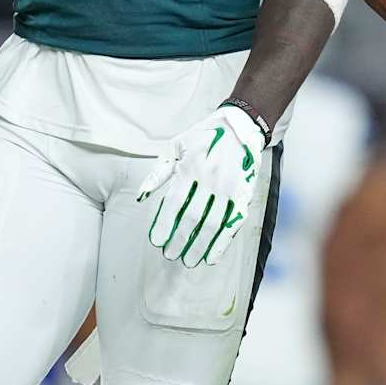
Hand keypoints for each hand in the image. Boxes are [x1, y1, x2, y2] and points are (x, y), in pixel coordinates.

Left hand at [137, 104, 266, 266]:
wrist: (241, 125)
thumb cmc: (204, 136)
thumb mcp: (176, 146)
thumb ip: (159, 173)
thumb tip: (141, 196)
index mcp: (191, 167)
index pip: (175, 203)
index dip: (164, 225)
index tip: (157, 241)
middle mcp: (211, 179)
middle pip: (193, 217)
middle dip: (180, 240)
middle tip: (170, 254)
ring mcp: (230, 187)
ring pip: (213, 224)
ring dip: (200, 245)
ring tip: (189, 260)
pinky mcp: (244, 193)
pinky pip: (233, 222)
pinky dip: (223, 242)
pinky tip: (212, 256)